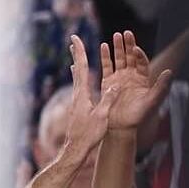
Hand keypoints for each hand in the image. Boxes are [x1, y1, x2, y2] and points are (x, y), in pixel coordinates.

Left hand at [55, 36, 111, 162]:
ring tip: (75, 56)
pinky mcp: (77, 107)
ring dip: (77, 65)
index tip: (76, 39)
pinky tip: (78, 79)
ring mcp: (76, 101)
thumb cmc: (89, 134)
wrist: (76, 148)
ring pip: (77, 78)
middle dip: (77, 54)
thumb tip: (114, 85)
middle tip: (74, 40)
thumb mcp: (101, 116)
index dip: (80, 52)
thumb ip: (107, 100)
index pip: (82, 69)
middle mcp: (77, 95)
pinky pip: (79, 87)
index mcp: (83, 94)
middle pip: (77, 70)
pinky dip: (79, 78)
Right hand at [100, 30, 173, 132]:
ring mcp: (119, 78)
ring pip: (118, 59)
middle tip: (126, 33)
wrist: (121, 126)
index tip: (135, 48)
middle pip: (130, 57)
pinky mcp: (107, 82)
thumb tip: (170, 72)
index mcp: (142, 80)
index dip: (139, 54)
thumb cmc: (138, 116)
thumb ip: (161, 86)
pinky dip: (105, 56)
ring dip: (117, 47)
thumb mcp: (152, 101)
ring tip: (116, 35)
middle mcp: (131, 77)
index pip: (141, 62)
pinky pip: (106, 66)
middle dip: (128, 45)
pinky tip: (104, 45)